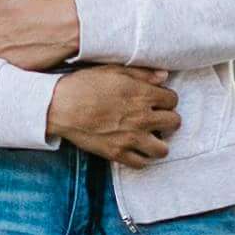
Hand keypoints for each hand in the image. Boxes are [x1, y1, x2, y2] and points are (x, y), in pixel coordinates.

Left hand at [0, 0, 85, 70]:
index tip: (6, 14)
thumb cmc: (45, 4)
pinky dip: (11, 57)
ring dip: (0, 45)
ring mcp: (0, 54)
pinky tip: (25, 47)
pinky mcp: (13, 67)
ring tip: (22, 36)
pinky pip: (3, 63)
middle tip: (16, 25)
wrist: (71, 23)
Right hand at [45, 62, 181, 165]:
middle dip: (168, 120)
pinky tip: (136, 150)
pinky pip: (141, 163)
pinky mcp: (117, 153)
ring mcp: (131, 138)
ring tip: (150, 138)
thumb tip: (164, 76)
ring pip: (163, 149)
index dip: (166, 100)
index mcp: (142, 94)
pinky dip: (141, 158)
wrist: (60, 106)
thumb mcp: (113, 70)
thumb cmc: (84, 84)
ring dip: (159, 143)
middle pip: (174, 123)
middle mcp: (142, 117)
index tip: (158, 102)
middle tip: (157, 119)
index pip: (172, 100)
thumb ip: (142, 73)